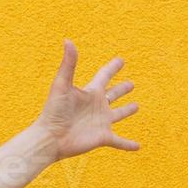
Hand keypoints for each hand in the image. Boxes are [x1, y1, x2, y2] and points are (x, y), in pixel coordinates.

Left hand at [33, 39, 140, 161]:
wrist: (50, 137)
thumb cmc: (53, 111)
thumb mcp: (62, 85)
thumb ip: (68, 64)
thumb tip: (67, 40)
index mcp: (89, 93)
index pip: (104, 76)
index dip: (112, 68)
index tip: (120, 60)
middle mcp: (96, 106)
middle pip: (112, 94)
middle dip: (121, 89)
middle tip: (131, 83)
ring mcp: (100, 122)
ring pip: (118, 115)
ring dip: (127, 111)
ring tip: (136, 106)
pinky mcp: (102, 137)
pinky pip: (119, 141)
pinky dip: (128, 144)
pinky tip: (138, 146)